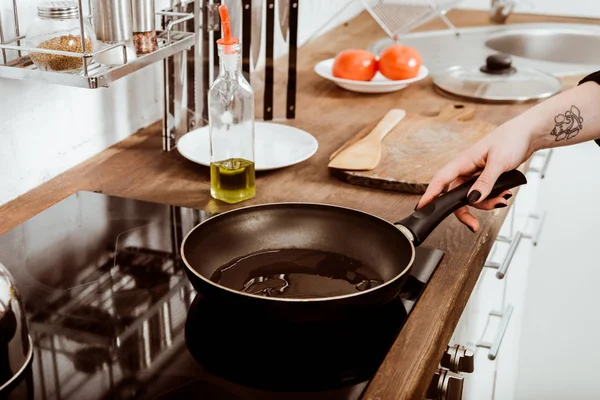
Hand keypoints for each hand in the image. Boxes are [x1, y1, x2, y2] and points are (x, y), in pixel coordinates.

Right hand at [415, 119, 534, 231]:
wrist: (527, 134)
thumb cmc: (511, 140)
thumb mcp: (499, 162)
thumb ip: (485, 182)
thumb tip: (473, 199)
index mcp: (463, 161)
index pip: (441, 180)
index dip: (429, 195)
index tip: (422, 208)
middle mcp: (465, 169)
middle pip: (456, 195)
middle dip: (464, 211)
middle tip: (473, 225)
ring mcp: (475, 174)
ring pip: (471, 197)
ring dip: (486, 203)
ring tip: (502, 198)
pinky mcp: (484, 178)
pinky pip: (482, 194)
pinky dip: (492, 198)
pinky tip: (504, 194)